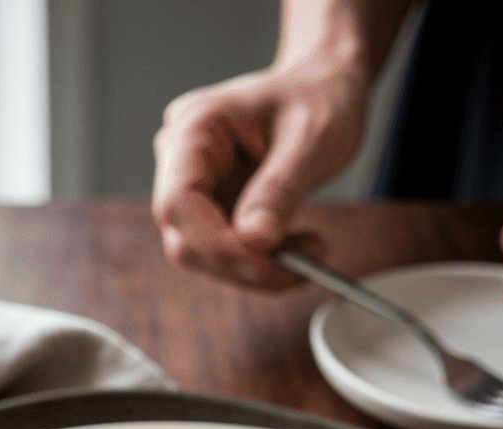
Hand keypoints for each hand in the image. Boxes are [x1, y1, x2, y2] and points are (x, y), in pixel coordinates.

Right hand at [152, 59, 369, 288]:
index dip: (214, 243)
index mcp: (195, 128)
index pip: (178, 202)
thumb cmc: (319, 96)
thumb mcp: (310, 138)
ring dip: (256, 268)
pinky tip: (297, 246)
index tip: (262, 265)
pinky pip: (225, 254)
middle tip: (301, 264)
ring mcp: (194, 187)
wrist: (325, 87)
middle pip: (187, 238)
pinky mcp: (212, 210)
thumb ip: (278, 190)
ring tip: (311, 249)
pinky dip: (262, 262)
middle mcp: (181, 159)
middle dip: (241, 263)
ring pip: (205, 256)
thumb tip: (254, 242)